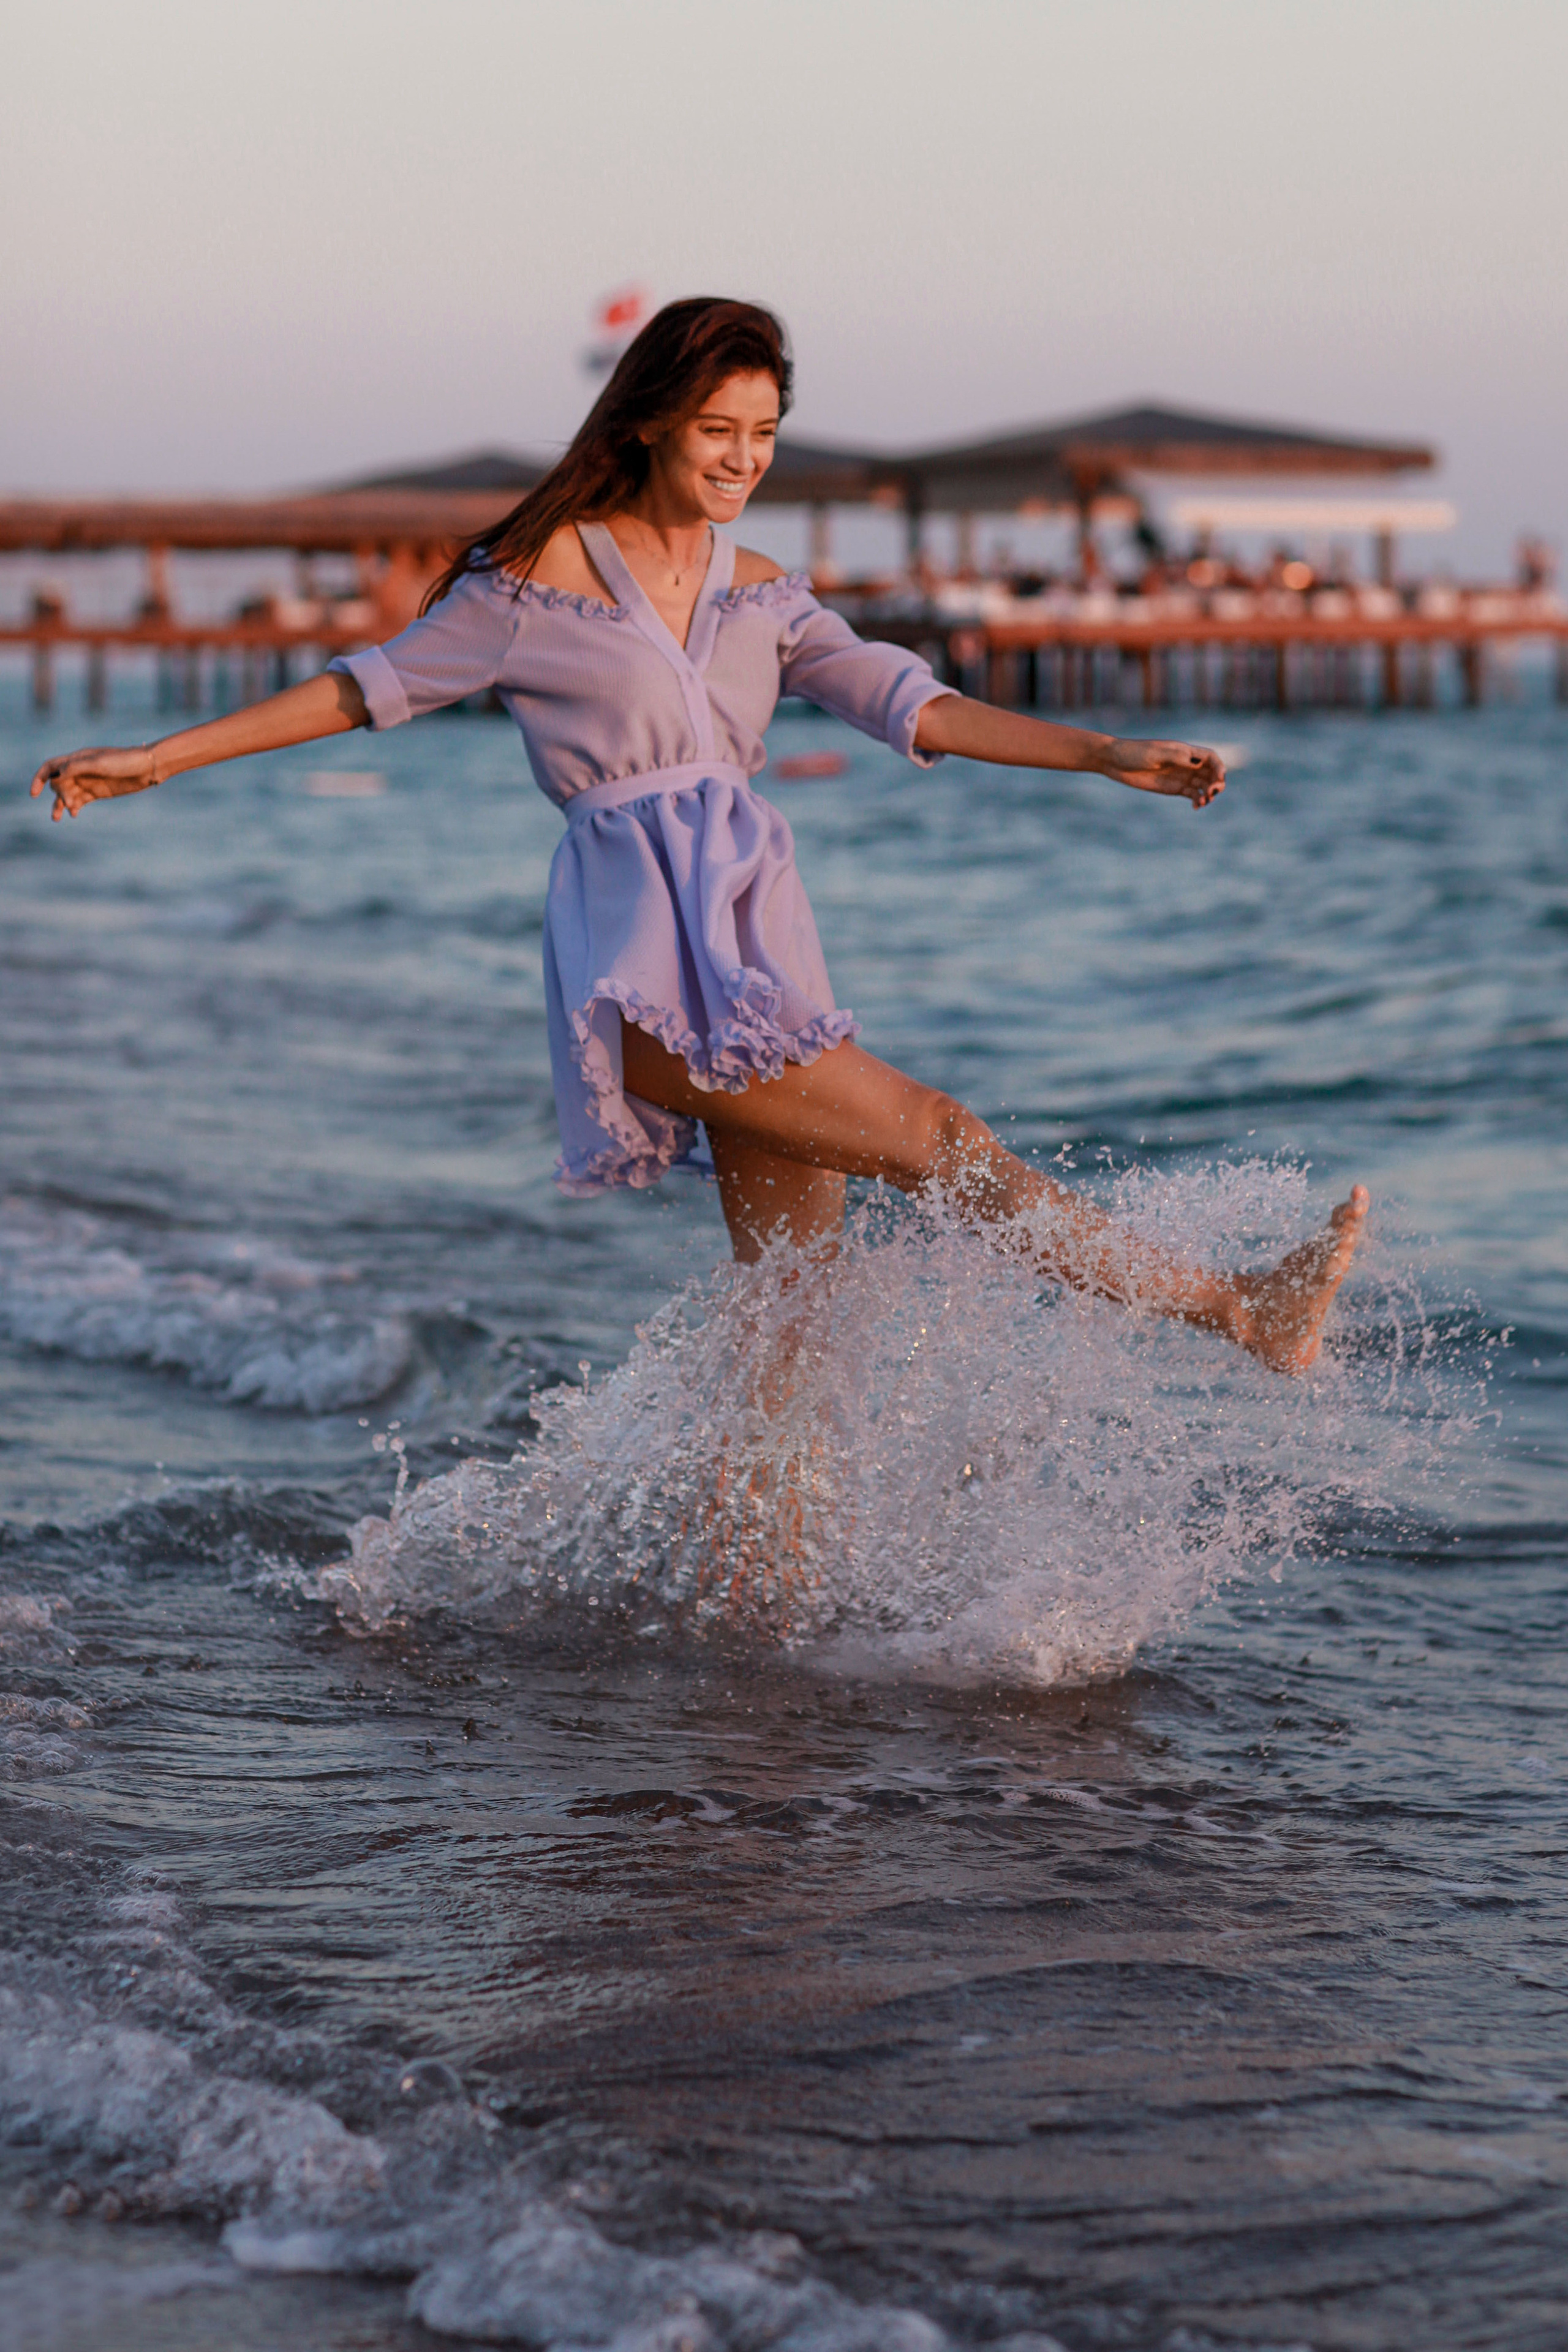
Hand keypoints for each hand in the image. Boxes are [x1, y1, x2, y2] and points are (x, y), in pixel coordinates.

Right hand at [30, 744, 159, 820]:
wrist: (146, 768)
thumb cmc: (124, 761)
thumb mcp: (100, 763)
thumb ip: (77, 767)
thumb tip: (56, 775)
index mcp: (76, 759)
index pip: (50, 767)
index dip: (39, 779)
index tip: (33, 794)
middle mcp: (79, 770)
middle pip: (58, 783)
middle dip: (58, 794)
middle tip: (69, 802)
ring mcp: (88, 782)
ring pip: (67, 794)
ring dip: (60, 805)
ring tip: (56, 818)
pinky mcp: (97, 792)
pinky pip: (80, 801)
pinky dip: (74, 807)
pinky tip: (73, 814)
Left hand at [1098, 737, 1225, 808]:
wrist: (1116, 761)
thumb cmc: (1135, 752)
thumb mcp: (1155, 753)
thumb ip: (1176, 758)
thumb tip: (1194, 765)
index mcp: (1185, 751)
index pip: (1210, 757)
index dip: (1219, 766)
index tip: (1219, 778)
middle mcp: (1186, 763)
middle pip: (1211, 773)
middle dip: (1216, 782)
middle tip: (1211, 792)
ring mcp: (1180, 776)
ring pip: (1203, 785)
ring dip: (1208, 794)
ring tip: (1202, 802)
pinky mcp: (1173, 788)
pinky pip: (1192, 795)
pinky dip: (1198, 800)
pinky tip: (1196, 806)